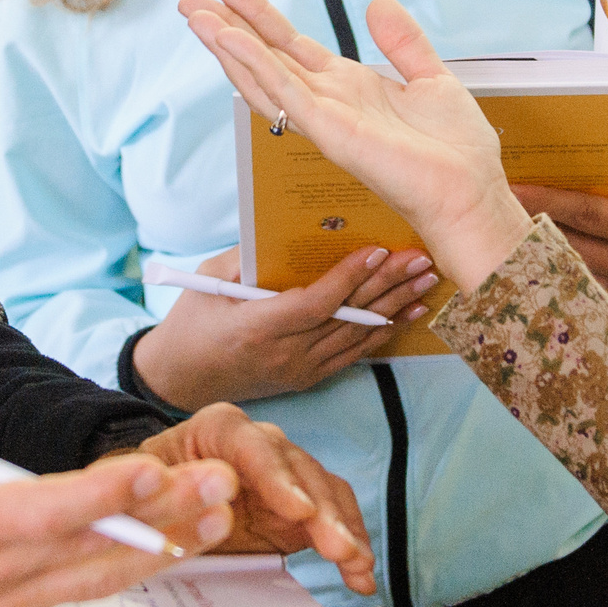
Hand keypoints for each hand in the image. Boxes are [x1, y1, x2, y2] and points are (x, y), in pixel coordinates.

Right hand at [0, 302, 238, 606]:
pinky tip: (175, 544)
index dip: (97, 495)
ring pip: (93, 577)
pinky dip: (130, 569)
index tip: (146, 467)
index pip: (36, 513)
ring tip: (218, 512)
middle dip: (159, 518)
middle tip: (218, 485)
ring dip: (161, 546)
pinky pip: (79, 592)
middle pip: (85, 548)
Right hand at [133, 244, 435, 407]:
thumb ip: (246, 257)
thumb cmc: (193, 321)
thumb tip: (289, 228)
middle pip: (346, 317)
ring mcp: (299, 370)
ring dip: (395, 306)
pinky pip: (353, 353)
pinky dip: (382, 332)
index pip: (314, 303)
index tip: (376, 250)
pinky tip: (407, 312)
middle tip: (420, 258)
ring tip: (425, 279)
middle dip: (387, 285)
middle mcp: (284, 354)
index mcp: (256, 328)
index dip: (348, 278)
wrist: (182, 378)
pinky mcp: (308, 378)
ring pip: (358, 335)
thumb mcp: (208, 280)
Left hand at [134, 400, 378, 594]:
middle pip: (298, 468)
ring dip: (345, 529)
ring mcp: (285, 473)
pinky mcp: (301, 504)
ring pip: (325, 491)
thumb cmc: (150, 489)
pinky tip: (360, 573)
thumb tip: (196, 501)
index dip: (278, 476)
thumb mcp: (144, 489)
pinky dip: (350, 543)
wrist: (159, 499)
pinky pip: (333, 517)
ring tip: (357, 565)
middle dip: (322, 510)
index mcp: (217, 431)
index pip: (250, 445)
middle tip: (337, 548)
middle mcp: (259, 443)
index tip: (298, 510)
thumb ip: (167, 493)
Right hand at [180, 0, 531, 291]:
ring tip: (194, 14)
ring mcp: (324, 119)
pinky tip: (231, 40)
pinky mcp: (330, 133)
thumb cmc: (456, 152)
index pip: (290, 48)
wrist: (472, 193)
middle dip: (226, 29)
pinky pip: (285, 94)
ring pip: (263, 75)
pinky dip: (255, 65)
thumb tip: (377, 2)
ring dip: (227, 45)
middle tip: (187, 1)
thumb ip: (403, 42)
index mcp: (347, 89)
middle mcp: (327, 103)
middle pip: (265, 58)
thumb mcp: (431, 78)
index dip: (258, 19)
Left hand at [514, 117, 607, 319]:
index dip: (550, 201)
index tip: (514, 187)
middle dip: (530, 226)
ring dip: (534, 253)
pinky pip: (579, 295)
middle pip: (571, 246)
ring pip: (568, 274)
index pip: (591, 214)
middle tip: (490, 205)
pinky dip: (552, 277)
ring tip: (498, 230)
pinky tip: (524, 259)